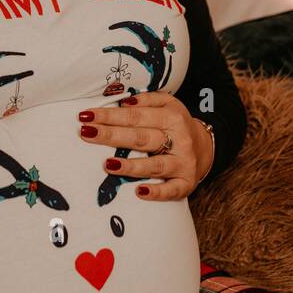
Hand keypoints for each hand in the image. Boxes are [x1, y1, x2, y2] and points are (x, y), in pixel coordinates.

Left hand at [77, 91, 214, 200]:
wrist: (206, 148)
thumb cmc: (176, 125)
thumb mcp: (168, 104)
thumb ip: (147, 100)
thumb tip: (123, 101)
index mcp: (172, 117)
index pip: (136, 116)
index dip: (110, 115)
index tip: (87, 116)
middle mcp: (179, 139)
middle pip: (142, 138)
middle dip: (112, 135)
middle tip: (87, 133)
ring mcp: (183, 163)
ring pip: (155, 165)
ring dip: (131, 166)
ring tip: (108, 164)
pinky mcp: (186, 183)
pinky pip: (172, 190)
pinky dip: (157, 192)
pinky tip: (139, 192)